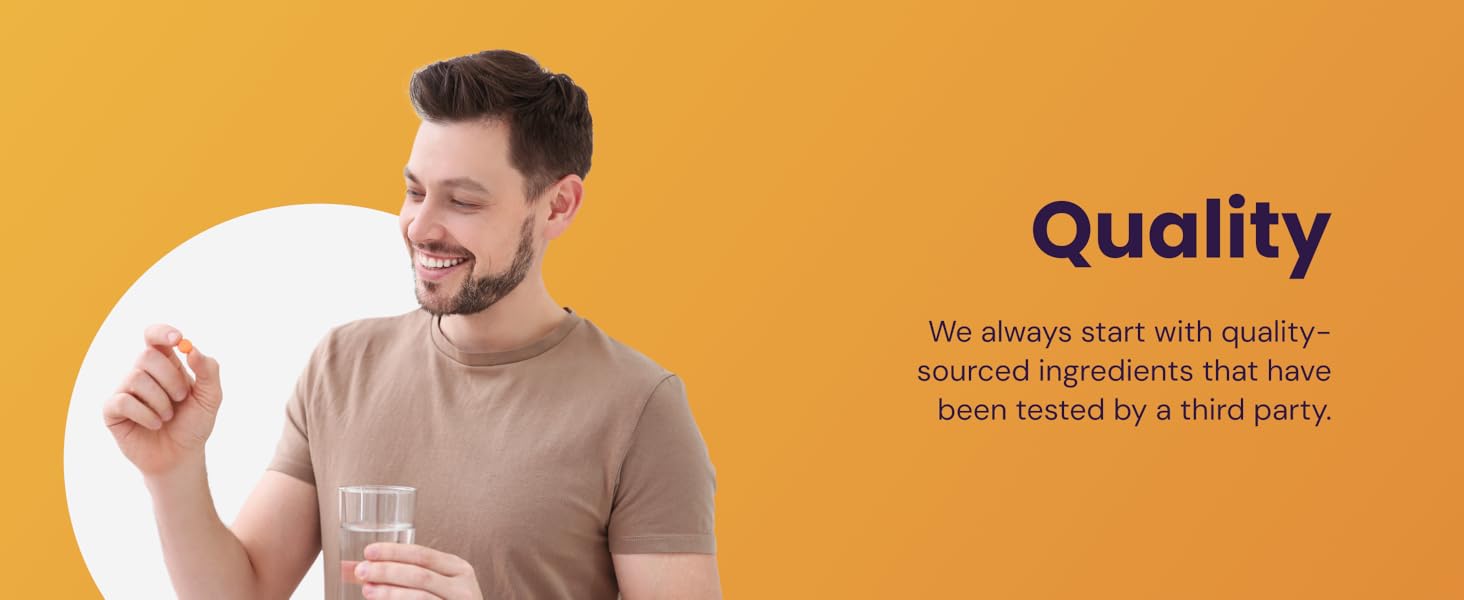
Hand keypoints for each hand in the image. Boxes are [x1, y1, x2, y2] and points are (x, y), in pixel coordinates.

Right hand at [101, 324, 223, 475]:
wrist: (181, 456)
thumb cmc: (194, 424)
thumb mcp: (210, 397)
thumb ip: (208, 371)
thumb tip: (192, 349)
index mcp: (165, 364)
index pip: (154, 336)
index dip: (162, 332)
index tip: (177, 339)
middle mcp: (142, 373)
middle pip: (147, 355)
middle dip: (170, 378)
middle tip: (181, 398)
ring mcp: (124, 390)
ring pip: (136, 377)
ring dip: (160, 401)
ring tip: (167, 416)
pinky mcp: (112, 409)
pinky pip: (124, 401)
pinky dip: (146, 415)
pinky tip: (155, 424)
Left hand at [351, 542, 482, 599]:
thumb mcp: (433, 584)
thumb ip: (399, 574)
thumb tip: (351, 568)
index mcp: (458, 569)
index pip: (423, 554)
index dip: (395, 552)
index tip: (369, 552)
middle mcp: (462, 586)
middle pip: (420, 573)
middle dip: (387, 570)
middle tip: (362, 571)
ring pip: (420, 595)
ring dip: (390, 592)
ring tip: (367, 590)